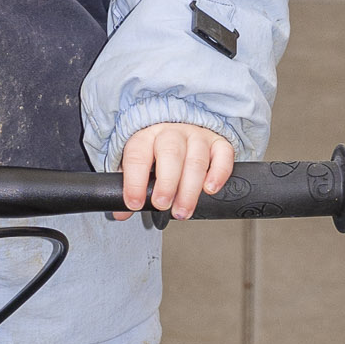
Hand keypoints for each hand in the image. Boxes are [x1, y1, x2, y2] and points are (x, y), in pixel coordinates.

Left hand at [113, 123, 234, 224]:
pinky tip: (209, 189)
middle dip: (166, 184)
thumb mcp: (137, 165)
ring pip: (196, 159)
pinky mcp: (218, 143)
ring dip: (190, 189)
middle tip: (162, 205)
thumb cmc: (156, 151)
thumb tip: (120, 213)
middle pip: (170, 154)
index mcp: (146, 137)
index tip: (135, 203)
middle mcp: (171, 133)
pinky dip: (218, 173)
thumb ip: (129, 188)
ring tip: (183, 210)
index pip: (137, 156)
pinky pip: (223, 154)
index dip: (135, 181)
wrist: (178, 130)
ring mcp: (196, 136)